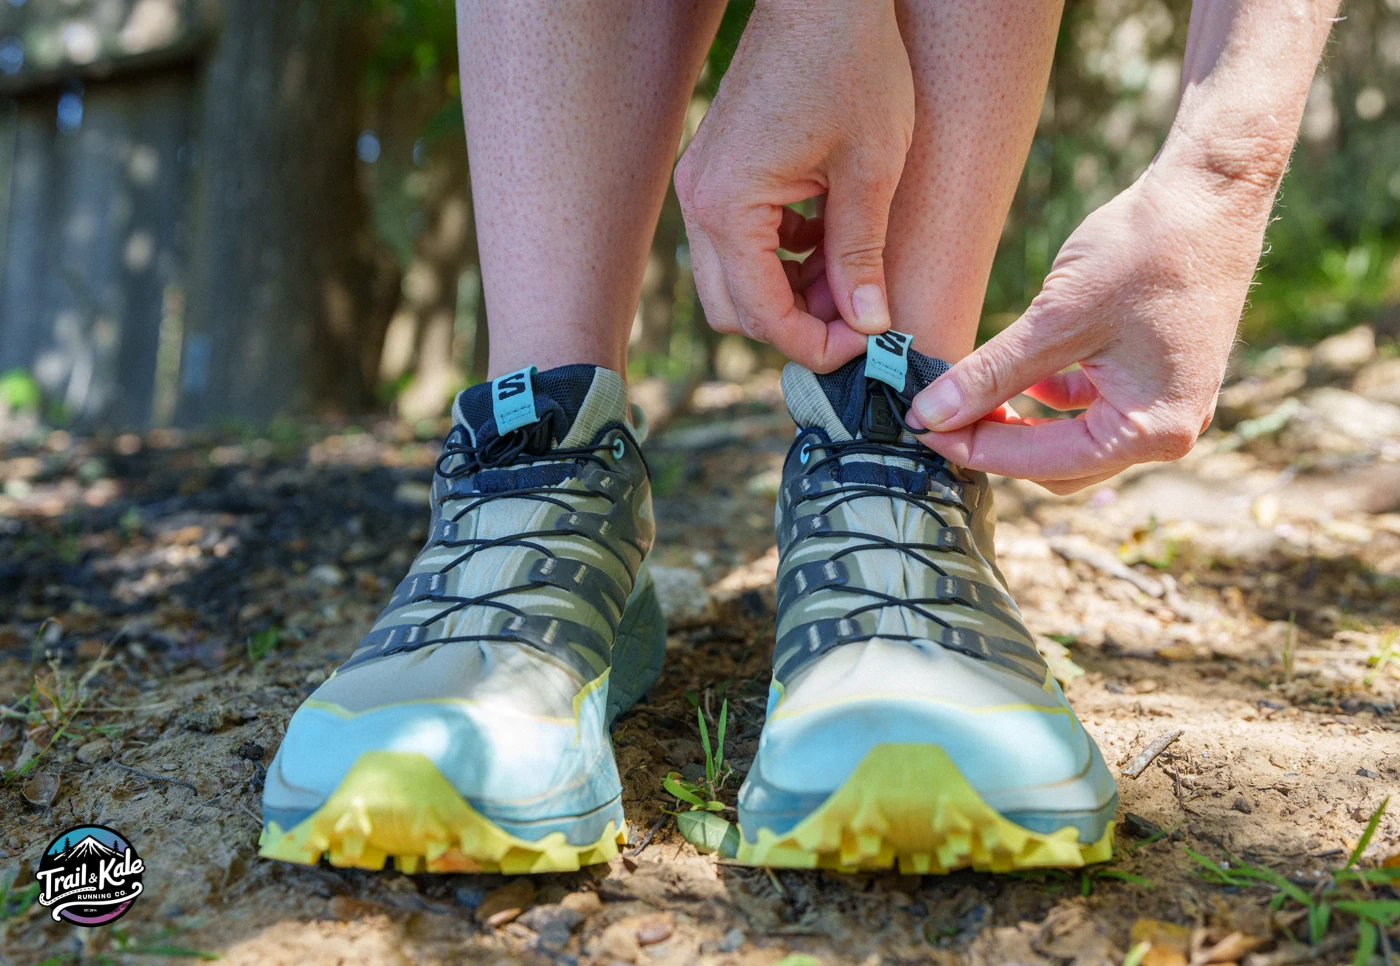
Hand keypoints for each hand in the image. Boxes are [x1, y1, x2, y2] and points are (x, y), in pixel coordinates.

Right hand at [674, 0, 913, 371]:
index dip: (814, 345)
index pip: (761, 315)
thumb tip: (869, 324)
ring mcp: (703, 187)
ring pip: (734, 281)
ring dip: (788, 293)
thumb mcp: (870, 168)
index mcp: (728, 206)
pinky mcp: (718, 174)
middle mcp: (700, 202)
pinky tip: (829, 237)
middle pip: (734, 309)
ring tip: (850, 276)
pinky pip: (738, 244)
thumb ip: (861, 254)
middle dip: (794, 326)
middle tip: (856, 319)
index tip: (864, 347)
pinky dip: (780, 258)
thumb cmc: (851, 64)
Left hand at [908, 169, 1274, 493]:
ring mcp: (1166, 405)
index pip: (1043, 465)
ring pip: (1073, 443)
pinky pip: (1093, 410)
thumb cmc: (1146, 248)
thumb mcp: (1056, 317)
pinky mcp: (1156, 378)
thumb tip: (929, 413)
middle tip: (940, 417)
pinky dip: (1051, 401)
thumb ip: (991, 374)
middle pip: (1058, 468)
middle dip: (997, 445)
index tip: (921, 428)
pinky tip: (1021, 376)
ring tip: (968, 398)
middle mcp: (1168, 431)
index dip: (974, 448)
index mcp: (1153, 429)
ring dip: (1021, 427)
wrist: (1211, 192)